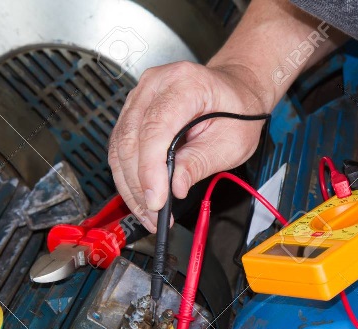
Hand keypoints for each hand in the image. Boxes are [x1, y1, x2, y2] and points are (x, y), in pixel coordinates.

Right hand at [108, 62, 271, 231]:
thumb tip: (175, 187)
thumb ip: (200, 162)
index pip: (155, 128)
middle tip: (154, 214)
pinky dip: (128, 175)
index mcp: (185, 84)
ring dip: (130, 185)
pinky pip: (121, 146)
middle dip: (139, 184)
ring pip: (119, 146)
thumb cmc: (238, 110)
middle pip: (130, 139)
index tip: (156, 201)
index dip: (151, 169)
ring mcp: (141, 95)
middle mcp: (156, 84)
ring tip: (148, 212)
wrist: (235, 90)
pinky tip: (142, 196)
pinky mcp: (133, 111)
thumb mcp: (231, 141)